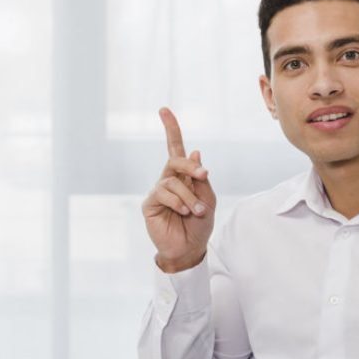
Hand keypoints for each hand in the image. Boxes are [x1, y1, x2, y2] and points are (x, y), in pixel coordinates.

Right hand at [141, 107, 215, 272]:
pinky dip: (178, 202)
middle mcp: (169, 180)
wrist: (189, 249)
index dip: (171, 129)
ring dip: (189, 197)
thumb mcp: (208, 200)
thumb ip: (200, 179)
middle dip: (190, 166)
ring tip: (196, 212)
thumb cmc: (200, 226)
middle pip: (176, 159)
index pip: (176, 149)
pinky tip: (184, 212)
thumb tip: (195, 152)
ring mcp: (158, 191)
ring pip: (173, 181)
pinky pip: (163, 194)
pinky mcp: (150, 204)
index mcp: (184, 177)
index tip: (164, 110)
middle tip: (203, 176)